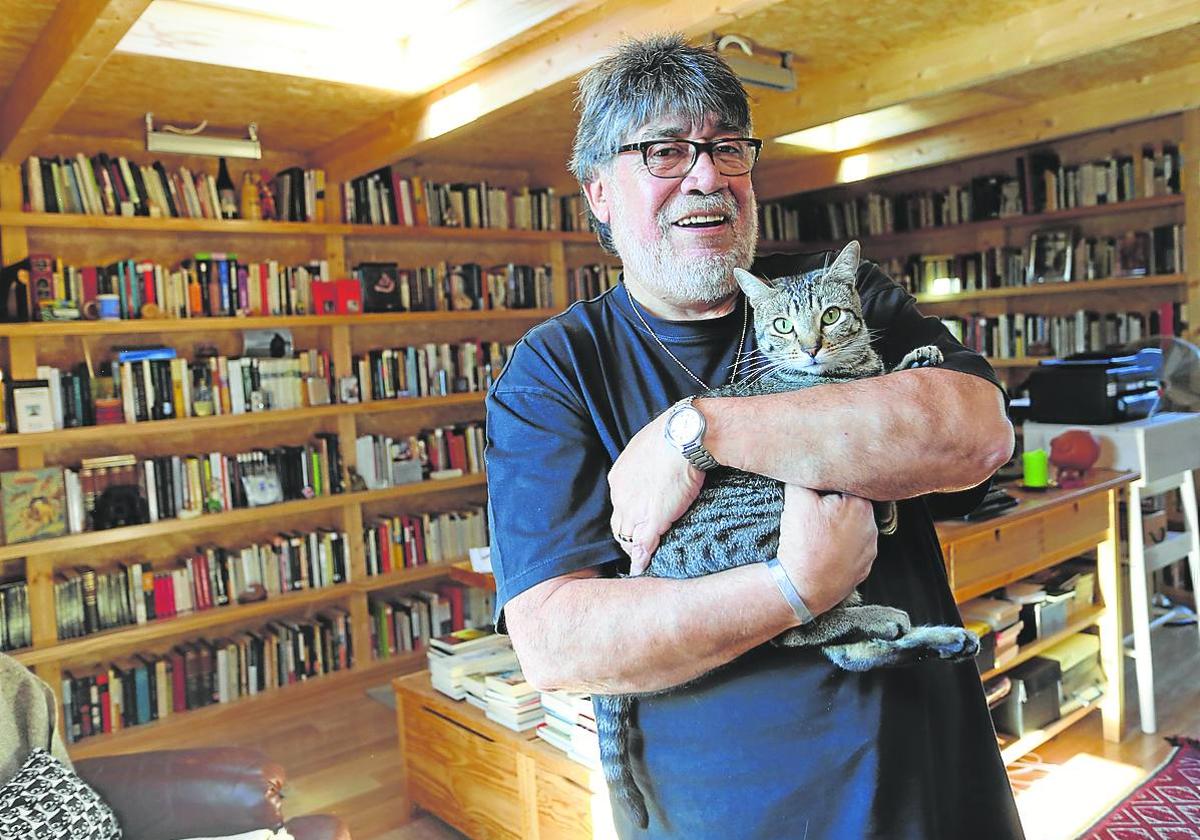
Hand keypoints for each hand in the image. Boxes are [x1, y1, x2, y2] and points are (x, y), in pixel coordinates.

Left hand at [609, 410, 704, 574]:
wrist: (683, 436)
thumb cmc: (672, 436)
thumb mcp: (648, 449)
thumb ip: (645, 466)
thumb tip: (653, 472)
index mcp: (619, 479)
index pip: (618, 508)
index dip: (628, 519)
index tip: (637, 525)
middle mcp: (621, 496)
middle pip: (619, 526)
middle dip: (627, 538)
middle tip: (638, 548)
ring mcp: (635, 510)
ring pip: (628, 538)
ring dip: (634, 551)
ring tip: (643, 560)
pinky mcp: (653, 520)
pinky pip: (642, 547)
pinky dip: (641, 561)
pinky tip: (642, 569)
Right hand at [776, 485, 877, 615]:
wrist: (803, 586)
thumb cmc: (803, 543)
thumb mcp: (797, 499)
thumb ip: (805, 476)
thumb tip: (807, 464)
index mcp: (861, 504)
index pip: (847, 485)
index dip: (829, 488)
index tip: (816, 496)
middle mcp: (872, 526)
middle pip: (852, 506)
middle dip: (835, 507)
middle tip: (815, 515)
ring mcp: (870, 550)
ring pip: (854, 529)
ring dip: (840, 528)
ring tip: (819, 535)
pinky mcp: (864, 568)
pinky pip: (853, 550)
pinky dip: (842, 549)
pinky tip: (825, 551)